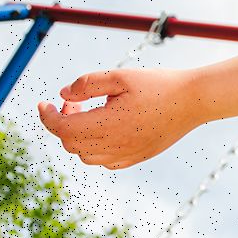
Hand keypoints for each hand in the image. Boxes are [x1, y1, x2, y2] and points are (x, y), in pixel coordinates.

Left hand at [38, 68, 205, 169]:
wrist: (194, 100)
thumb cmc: (159, 85)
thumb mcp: (120, 76)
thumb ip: (87, 84)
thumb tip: (63, 95)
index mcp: (109, 124)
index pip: (63, 129)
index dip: (47, 117)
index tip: (44, 104)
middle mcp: (116, 144)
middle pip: (71, 144)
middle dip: (62, 124)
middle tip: (73, 104)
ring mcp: (127, 154)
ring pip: (86, 156)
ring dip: (77, 137)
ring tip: (88, 115)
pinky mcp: (137, 157)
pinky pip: (105, 161)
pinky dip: (95, 149)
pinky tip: (105, 130)